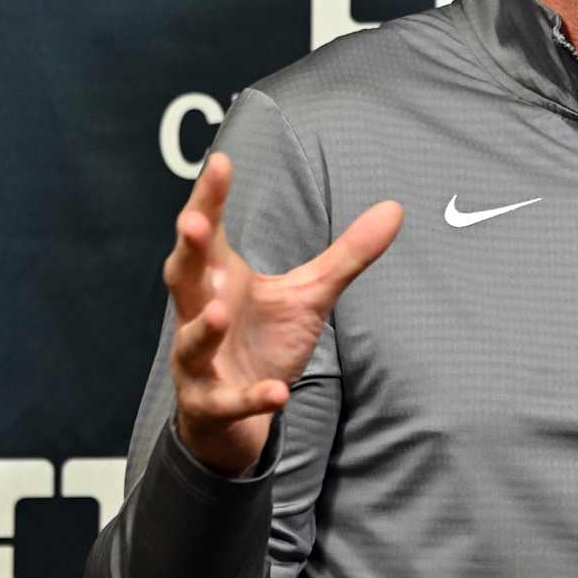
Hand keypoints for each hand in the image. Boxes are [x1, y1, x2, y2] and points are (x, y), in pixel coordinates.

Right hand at [164, 150, 402, 475]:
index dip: (212, 198)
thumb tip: (395, 207)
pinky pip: (227, 400)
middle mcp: (199, 311)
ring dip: (202, 328)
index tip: (222, 162)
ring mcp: (198, 360)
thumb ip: (347, 254)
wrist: (238, 415)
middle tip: (194, 222)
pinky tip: (277, 394)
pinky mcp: (211, 403)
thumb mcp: (311, 294)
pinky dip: (249, 397)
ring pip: (190, 342)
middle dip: (188, 249)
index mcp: (219, 277)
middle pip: (182, 274)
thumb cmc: (264, 340)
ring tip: (219, 313)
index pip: (209, 231)